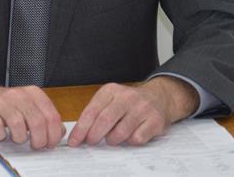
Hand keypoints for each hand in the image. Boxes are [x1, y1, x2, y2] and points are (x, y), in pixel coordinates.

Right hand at [0, 82, 64, 148]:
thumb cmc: (6, 106)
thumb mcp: (28, 107)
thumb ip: (45, 117)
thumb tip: (60, 132)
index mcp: (33, 93)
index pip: (52, 116)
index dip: (54, 135)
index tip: (50, 144)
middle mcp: (18, 94)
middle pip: (38, 122)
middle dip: (39, 140)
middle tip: (35, 146)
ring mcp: (1, 101)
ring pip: (18, 125)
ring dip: (20, 138)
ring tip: (17, 139)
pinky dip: (1, 136)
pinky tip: (1, 135)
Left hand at [68, 77, 199, 146]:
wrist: (159, 97)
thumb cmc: (128, 102)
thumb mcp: (110, 100)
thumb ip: (96, 113)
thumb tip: (80, 134)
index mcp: (111, 91)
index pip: (91, 111)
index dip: (81, 128)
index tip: (74, 141)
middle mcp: (126, 97)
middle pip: (105, 120)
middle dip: (94, 135)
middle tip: (91, 143)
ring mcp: (142, 108)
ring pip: (121, 132)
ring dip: (113, 139)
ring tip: (112, 138)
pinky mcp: (155, 120)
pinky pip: (137, 138)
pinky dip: (130, 141)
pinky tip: (129, 136)